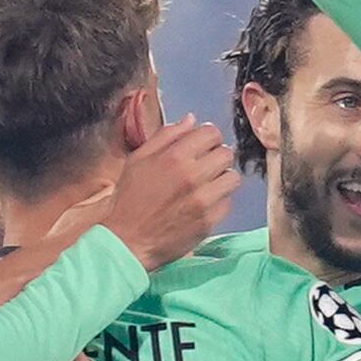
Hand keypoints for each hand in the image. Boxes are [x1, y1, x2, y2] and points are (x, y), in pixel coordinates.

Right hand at [90, 115, 240, 269]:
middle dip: (217, 156)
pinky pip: (228, 202)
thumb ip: (166, 136)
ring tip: (207, 185)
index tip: (203, 146)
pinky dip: (218, 201)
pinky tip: (202, 203)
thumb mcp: (138, 159)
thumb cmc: (129, 199)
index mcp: (173, 156)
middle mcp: (191, 176)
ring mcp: (203, 200)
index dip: (208, 137)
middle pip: (227, 153)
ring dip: (222, 179)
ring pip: (232, 177)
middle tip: (205, 166)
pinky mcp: (209, 220)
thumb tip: (191, 119)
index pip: (211, 132)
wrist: (128, 240)